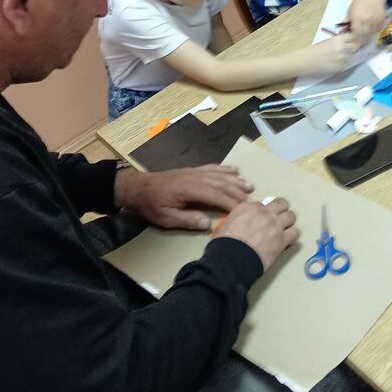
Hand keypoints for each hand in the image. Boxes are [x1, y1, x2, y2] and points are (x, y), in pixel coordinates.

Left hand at [114, 164, 253, 230]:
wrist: (139, 187)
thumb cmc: (151, 204)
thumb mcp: (165, 218)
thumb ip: (187, 220)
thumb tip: (208, 224)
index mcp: (190, 189)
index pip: (216, 195)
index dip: (231, 203)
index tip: (244, 211)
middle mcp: (196, 177)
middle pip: (222, 184)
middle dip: (238, 192)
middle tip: (253, 201)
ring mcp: (195, 172)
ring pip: (220, 175)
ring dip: (236, 180)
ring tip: (250, 186)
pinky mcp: (193, 170)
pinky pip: (212, 168)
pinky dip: (225, 169)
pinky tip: (234, 171)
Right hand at [213, 197, 298, 271]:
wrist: (231, 259)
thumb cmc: (224, 244)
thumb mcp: (225, 224)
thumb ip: (236, 219)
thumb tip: (240, 223)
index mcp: (248, 207)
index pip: (263, 204)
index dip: (264, 211)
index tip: (263, 218)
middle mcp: (264, 213)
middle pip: (281, 204)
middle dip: (281, 210)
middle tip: (279, 218)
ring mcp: (275, 225)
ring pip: (291, 216)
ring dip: (288, 222)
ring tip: (285, 228)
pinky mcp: (282, 240)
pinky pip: (295, 233)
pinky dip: (292, 236)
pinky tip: (287, 240)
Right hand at [306, 32, 360, 73]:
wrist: (306, 61)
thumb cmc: (314, 50)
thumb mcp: (329, 41)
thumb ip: (340, 40)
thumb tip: (349, 39)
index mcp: (339, 39)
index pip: (354, 36)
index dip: (355, 37)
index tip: (354, 38)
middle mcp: (343, 49)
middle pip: (356, 46)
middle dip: (354, 46)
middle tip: (350, 47)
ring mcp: (343, 59)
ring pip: (352, 56)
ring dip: (350, 55)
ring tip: (340, 55)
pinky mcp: (340, 68)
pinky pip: (347, 64)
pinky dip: (344, 63)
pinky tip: (336, 62)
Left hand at [347, 0, 388, 44]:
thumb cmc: (359, 2)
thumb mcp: (350, 11)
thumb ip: (347, 21)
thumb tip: (343, 31)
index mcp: (357, 18)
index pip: (355, 33)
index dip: (353, 37)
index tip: (352, 37)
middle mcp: (367, 21)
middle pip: (363, 35)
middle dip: (360, 37)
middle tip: (357, 37)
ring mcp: (375, 22)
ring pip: (371, 34)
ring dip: (367, 35)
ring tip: (363, 32)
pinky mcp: (382, 22)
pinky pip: (377, 30)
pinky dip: (373, 31)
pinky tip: (370, 27)